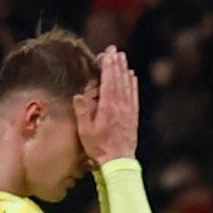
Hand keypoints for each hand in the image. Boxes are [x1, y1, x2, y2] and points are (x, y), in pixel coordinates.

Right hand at [77, 47, 138, 165]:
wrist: (118, 162)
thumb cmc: (99, 148)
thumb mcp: (84, 132)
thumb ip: (82, 112)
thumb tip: (78, 95)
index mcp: (107, 107)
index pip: (108, 81)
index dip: (108, 66)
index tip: (108, 53)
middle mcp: (120, 106)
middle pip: (119, 80)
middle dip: (117, 64)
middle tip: (115, 50)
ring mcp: (128, 110)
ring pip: (127, 85)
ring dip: (124, 70)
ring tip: (123, 58)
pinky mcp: (133, 116)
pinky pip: (133, 95)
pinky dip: (132, 84)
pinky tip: (132, 77)